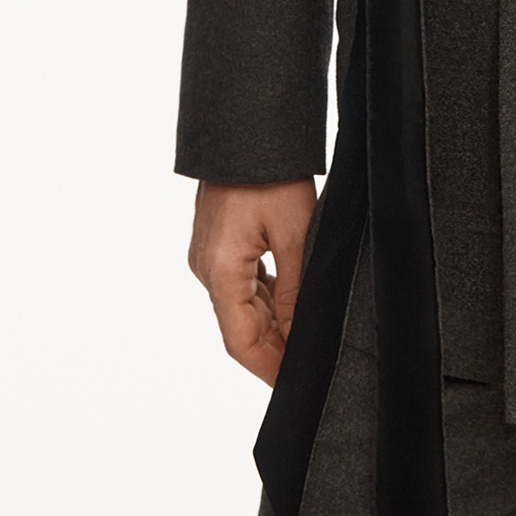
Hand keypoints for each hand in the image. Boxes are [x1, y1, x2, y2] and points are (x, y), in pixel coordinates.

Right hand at [188, 179, 316, 385]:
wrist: (245, 130)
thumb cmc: (270, 174)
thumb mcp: (295, 234)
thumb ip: (295, 292)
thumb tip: (300, 336)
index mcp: (220, 272)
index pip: (241, 343)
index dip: (268, 369)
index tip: (294, 386)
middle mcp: (207, 269)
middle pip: (241, 329)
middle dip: (274, 351)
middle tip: (309, 367)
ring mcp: (210, 258)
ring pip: (242, 308)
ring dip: (271, 327)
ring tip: (305, 342)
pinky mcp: (218, 245)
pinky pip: (242, 285)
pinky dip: (265, 301)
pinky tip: (290, 306)